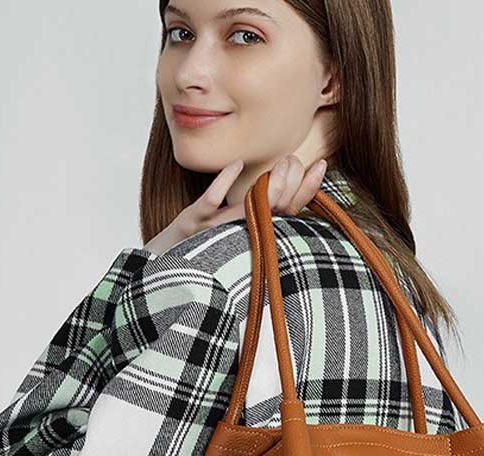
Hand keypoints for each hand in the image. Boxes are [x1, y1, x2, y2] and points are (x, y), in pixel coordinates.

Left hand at [143, 155, 327, 255]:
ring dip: (270, 188)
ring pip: (252, 210)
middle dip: (292, 185)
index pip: (290, 213)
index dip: (308, 190)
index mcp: (253, 237)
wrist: (162, 268)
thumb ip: (257, 212)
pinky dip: (226, 181)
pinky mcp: (194, 223)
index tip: (321, 164)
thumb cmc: (199, 246)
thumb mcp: (231, 229)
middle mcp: (241, 237)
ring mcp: (217, 230)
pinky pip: (213, 202)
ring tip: (282, 163)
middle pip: (277, 212)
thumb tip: (281, 188)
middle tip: (297, 160)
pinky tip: (238, 164)